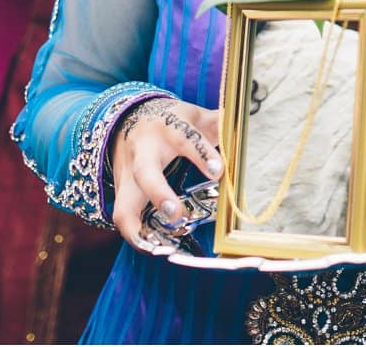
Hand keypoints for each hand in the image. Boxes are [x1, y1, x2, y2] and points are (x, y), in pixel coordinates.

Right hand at [110, 98, 222, 249]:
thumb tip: (243, 123)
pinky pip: (122, 217)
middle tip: (175, 215)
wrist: (132, 118)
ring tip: (156, 248)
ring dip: (137, 228)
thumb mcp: (196, 116)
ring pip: (124, 202)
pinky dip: (134, 236)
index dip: (201, 154)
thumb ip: (219, 122)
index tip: (218, 171)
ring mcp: (128, 174)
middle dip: (158, 193)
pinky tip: (150, 248)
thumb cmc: (173, 122)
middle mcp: (144, 151)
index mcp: (169, 128)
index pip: (184, 138)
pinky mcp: (122, 192)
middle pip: (145, 171)